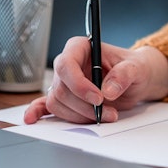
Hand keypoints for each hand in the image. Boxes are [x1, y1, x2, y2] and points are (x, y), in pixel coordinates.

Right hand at [24, 41, 167, 124]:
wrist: (135, 81)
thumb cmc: (134, 68)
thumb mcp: (136, 68)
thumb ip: (124, 75)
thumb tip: (107, 90)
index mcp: (80, 48)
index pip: (66, 65)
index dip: (79, 85)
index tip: (98, 98)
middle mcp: (68, 65)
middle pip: (62, 89)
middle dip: (84, 106)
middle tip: (108, 113)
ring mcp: (64, 83)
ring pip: (57, 102)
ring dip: (79, 115)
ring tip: (104, 117)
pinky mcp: (66, 99)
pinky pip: (46, 106)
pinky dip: (38, 113)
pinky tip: (31, 119)